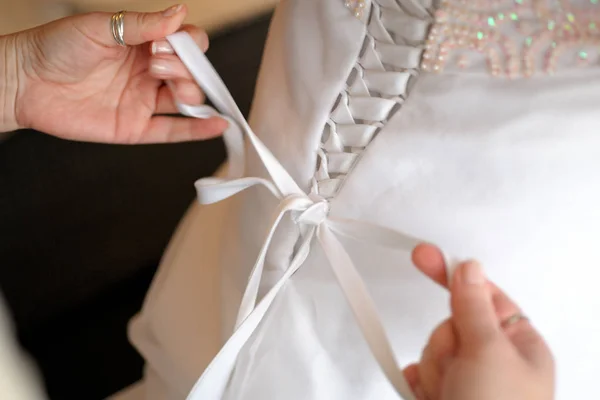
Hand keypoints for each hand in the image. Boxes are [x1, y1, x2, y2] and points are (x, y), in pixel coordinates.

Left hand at [8, 4, 226, 142]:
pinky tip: (218, 125)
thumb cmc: (55, 47)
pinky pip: (172, 131)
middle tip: (155, 64)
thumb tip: (180, 13)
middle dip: (185, 69)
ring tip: (175, 89)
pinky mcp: (135, 127)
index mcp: (143, 45)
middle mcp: (148, 73)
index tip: (166, 44)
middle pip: (191, 73)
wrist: (23, 81)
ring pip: (186, 101)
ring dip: (193, 94)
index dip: (187, 46)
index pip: (186, 44)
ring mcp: (143, 101)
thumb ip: (142, 24)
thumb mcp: (101, 27)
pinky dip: (197, 130)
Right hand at [405, 244, 554, 399]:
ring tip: (451, 392)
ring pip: (431, 350)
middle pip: (448, 324)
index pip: (482, 295)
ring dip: (434, 370)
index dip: (453, 275)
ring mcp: (467, 379)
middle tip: (460, 368)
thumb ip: (474, 307)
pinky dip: (420, 384)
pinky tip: (435, 396)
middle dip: (445, 345)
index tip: (425, 255)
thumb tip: (469, 268)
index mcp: (518, 345)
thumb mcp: (489, 353)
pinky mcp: (443, 394)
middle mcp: (493, 360)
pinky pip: (418, 372)